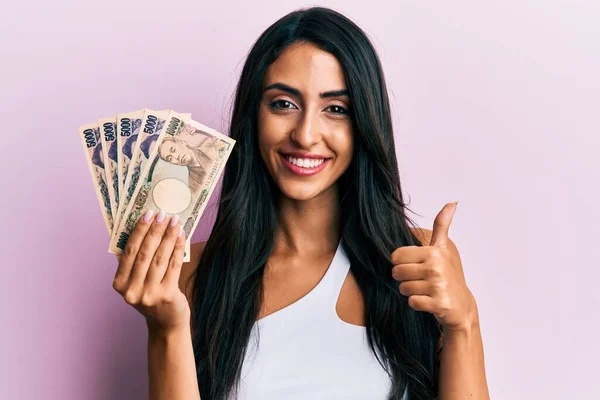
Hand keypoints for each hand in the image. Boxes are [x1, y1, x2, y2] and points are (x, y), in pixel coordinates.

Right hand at [112, 209, 189, 333]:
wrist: (166, 323)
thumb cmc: (151, 296)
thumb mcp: (136, 281)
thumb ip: (135, 261)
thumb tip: (143, 227)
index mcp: (119, 284)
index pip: (129, 251)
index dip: (139, 231)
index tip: (148, 214)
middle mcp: (131, 290)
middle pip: (145, 253)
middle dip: (155, 230)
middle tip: (163, 214)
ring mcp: (149, 294)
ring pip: (160, 258)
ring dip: (168, 237)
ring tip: (175, 222)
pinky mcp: (167, 295)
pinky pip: (173, 266)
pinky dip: (178, 249)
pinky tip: (181, 237)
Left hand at [391, 202, 475, 330]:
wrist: (462, 305)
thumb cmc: (448, 275)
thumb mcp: (443, 248)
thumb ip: (442, 225)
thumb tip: (453, 202)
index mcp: (433, 252)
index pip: (396, 256)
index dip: (401, 263)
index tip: (415, 266)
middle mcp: (436, 267)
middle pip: (397, 272)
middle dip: (404, 278)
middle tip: (420, 280)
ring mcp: (438, 286)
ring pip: (403, 288)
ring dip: (411, 292)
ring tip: (425, 290)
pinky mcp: (438, 304)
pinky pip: (412, 302)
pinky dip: (417, 304)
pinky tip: (428, 301)